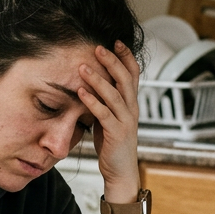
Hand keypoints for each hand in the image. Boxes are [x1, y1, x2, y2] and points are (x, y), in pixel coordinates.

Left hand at [77, 41, 140, 199]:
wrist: (120, 171)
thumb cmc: (112, 144)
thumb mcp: (110, 117)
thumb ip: (106, 101)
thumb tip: (92, 83)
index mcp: (131, 103)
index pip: (133, 73)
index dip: (126, 56)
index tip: (115, 41)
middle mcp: (132, 109)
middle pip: (125, 78)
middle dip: (112, 61)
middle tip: (97, 47)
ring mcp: (126, 121)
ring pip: (114, 94)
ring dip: (98, 78)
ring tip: (83, 67)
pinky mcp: (117, 133)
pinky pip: (104, 114)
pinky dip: (92, 101)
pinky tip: (80, 92)